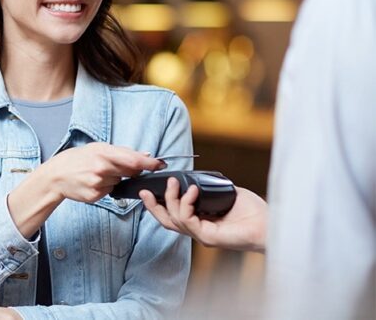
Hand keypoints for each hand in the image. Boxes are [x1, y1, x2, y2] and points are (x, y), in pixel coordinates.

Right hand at [46, 142, 165, 202]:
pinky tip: (94, 182)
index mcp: (104, 153)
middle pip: (130, 172)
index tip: (161, 165)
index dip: (150, 163)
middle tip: (118, 166)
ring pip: (120, 182)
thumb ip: (122, 152)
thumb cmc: (78, 158)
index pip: (134, 160)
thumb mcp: (98, 148)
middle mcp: (102, 169)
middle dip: (131, 170)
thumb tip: (146, 155)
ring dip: (115, 178)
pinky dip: (106, 187)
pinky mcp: (96, 196)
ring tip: (97, 173)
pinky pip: (110, 191)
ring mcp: (98, 184)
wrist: (57, 175)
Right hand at [140, 178, 267, 252]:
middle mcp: (199, 231)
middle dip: (153, 206)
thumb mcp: (226, 193)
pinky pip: (188, 220)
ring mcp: (202, 236)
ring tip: (174, 182)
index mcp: (202, 222)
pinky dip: (186, 203)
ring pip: (174, 220)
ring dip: (171, 199)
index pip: (174, 216)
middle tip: (144, 191)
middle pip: (167, 222)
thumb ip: (209, 188)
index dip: (160, 204)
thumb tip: (195, 179)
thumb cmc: (255, 212)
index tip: (151, 190)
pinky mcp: (208, 238)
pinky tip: (193, 191)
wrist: (272, 224)